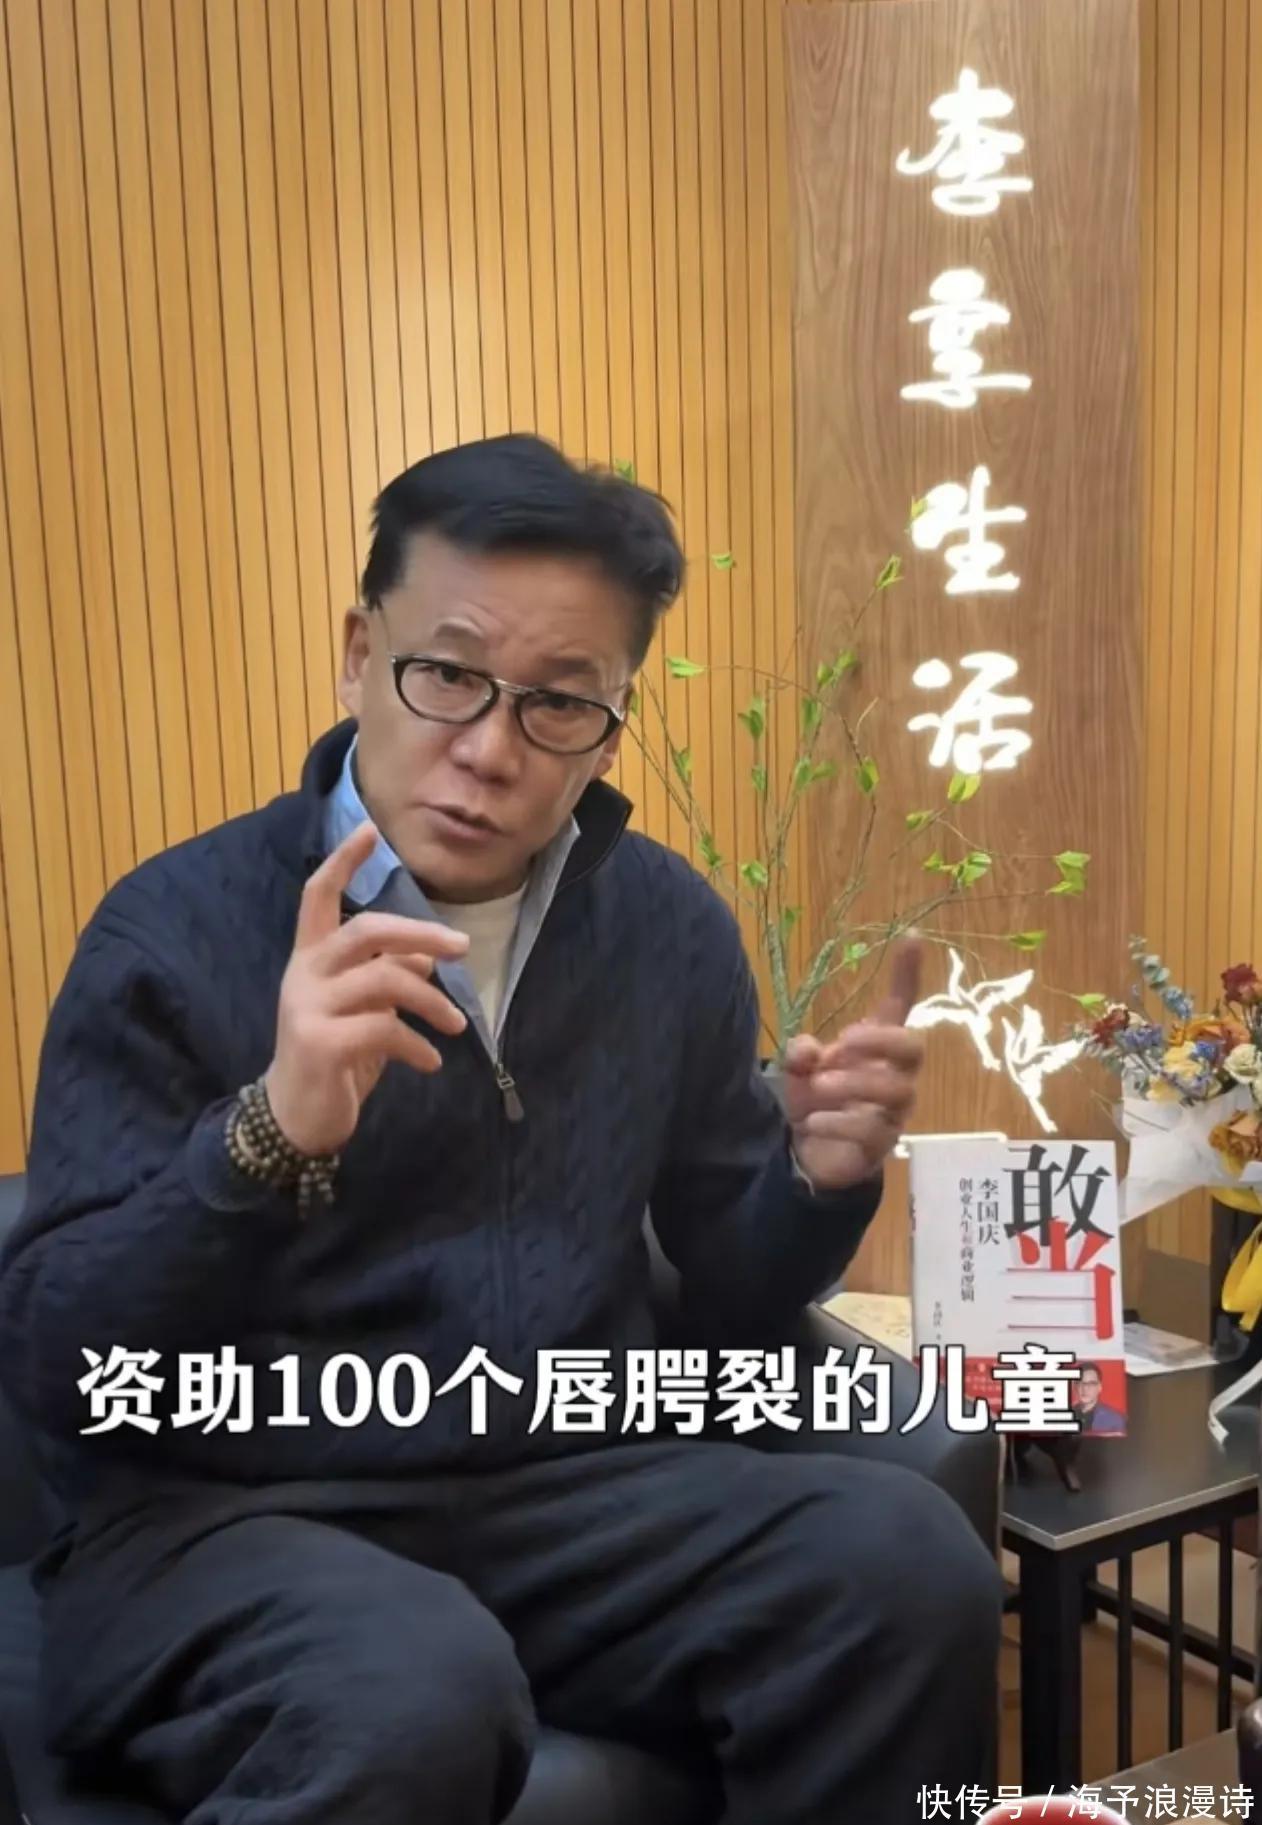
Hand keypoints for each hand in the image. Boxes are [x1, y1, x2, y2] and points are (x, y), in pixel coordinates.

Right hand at [265, 821, 470, 1156]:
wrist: (296, 1118)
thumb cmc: (335, 1056)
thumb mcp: (364, 1010)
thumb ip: (388, 975)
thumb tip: (428, 952)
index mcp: (311, 958)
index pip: (318, 895)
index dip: (343, 861)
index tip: (371, 830)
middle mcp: (304, 974)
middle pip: (366, 929)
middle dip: (420, 932)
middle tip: (462, 947)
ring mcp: (307, 1007)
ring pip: (385, 979)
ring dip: (433, 1002)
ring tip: (457, 1026)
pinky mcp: (319, 1043)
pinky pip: (385, 1029)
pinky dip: (418, 1046)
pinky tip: (431, 1063)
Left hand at [782, 940, 924, 1194]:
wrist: (810, 1154)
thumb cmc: (815, 1100)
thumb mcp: (800, 1070)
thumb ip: (802, 1052)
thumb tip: (810, 1049)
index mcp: (876, 1049)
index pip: (900, 1007)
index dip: (906, 974)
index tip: (910, 937)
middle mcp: (894, 1076)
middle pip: (914, 1049)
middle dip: (881, 1041)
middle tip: (843, 1044)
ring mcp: (892, 1113)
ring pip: (895, 1092)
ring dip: (854, 1085)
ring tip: (818, 1089)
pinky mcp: (880, 1146)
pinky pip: (871, 1132)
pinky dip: (839, 1123)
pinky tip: (813, 1122)